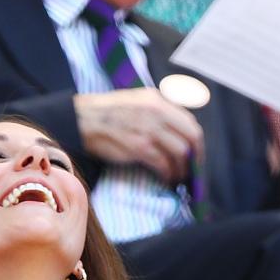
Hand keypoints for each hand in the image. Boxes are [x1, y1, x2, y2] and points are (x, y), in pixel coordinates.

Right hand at [73, 88, 203, 183]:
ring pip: (180, 152)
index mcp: (158, 100)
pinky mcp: (139, 147)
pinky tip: (166, 179)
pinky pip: (164, 164)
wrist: (82, 120)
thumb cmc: (108, 113)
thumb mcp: (137, 101)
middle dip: (196, 157)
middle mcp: (157, 112)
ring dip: (183, 169)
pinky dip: (168, 174)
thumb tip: (178, 131)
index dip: (197, 142)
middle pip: (191, 137)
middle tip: (193, 170)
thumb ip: (158, 111)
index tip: (196, 155)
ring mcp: (148, 129)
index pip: (190, 122)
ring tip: (178, 177)